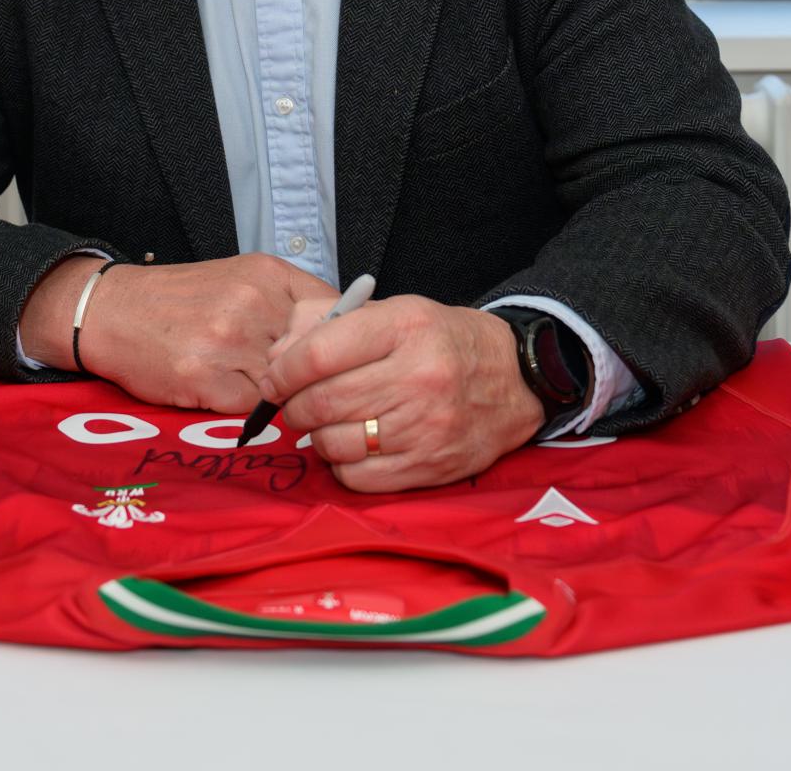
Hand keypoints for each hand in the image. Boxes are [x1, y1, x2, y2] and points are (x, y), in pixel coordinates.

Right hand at [23, 253, 337, 412]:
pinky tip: (223, 392)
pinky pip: (251, 408)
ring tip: (249, 384)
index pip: (336, 314)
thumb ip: (289, 303)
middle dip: (309, 376)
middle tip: (298, 384)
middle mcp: (253, 303)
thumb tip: (344, 336)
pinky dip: (244, 409)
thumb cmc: (181, 300)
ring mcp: (229, 341)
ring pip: (285, 386)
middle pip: (313, 356)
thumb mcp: (241, 280)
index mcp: (268, 275)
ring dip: (276, 396)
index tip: (338, 360)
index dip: (341, 344)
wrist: (112, 311)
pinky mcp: (205, 377)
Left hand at [256, 295, 544, 492]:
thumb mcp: (394, 312)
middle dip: (294, 405)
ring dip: (317, 435)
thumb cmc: (442, 342)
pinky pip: (357, 477)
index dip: (282, 371)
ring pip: (334, 443)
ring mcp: (425, 426)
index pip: (318, 355)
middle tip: (294, 402)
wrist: (516, 379)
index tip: (274, 378)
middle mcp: (418, 376)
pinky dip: (342, 464)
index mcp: (405, 327)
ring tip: (328, 421)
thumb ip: (328, 323)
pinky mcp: (430, 467)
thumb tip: (276, 357)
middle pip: (322, 402)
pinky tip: (354, 445)